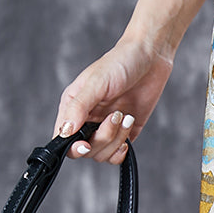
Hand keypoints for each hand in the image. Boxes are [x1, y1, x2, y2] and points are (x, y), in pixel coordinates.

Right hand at [50, 32, 174, 163]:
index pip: (63, 139)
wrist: (150, 57)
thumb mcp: (96, 83)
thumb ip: (78, 108)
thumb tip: (64, 132)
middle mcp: (87, 120)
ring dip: (116, 139)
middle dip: (102, 138)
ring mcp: (106, 128)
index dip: (72, 147)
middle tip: (116, 115)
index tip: (85, 144)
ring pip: (103, 154)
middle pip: (86, 150)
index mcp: (73, 107)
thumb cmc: (120, 63)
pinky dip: (123, 149)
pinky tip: (129, 128)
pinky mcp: (125, 133)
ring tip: (126, 117)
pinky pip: (118, 155)